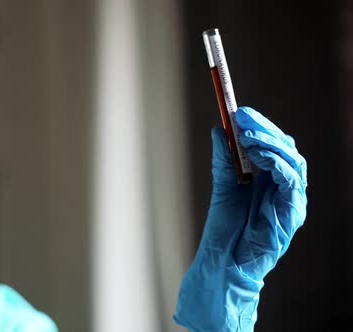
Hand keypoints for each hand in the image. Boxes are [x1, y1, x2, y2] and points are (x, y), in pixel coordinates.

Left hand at [174, 107, 306, 331]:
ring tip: (247, 136)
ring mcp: (289, 198)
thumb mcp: (223, 186)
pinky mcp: (293, 211)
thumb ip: (224, 160)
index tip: (239, 112)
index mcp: (267, 178)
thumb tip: (220, 130)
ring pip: (292, 160)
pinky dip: (277, 163)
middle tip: (243, 117)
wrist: (223, 260)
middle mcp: (282, 186)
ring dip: (270, 143)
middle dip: (264, 129)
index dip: (258, 126)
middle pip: (285, 147)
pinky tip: (259, 155)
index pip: (271, 144)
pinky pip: (292, 180)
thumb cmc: (224, 228)